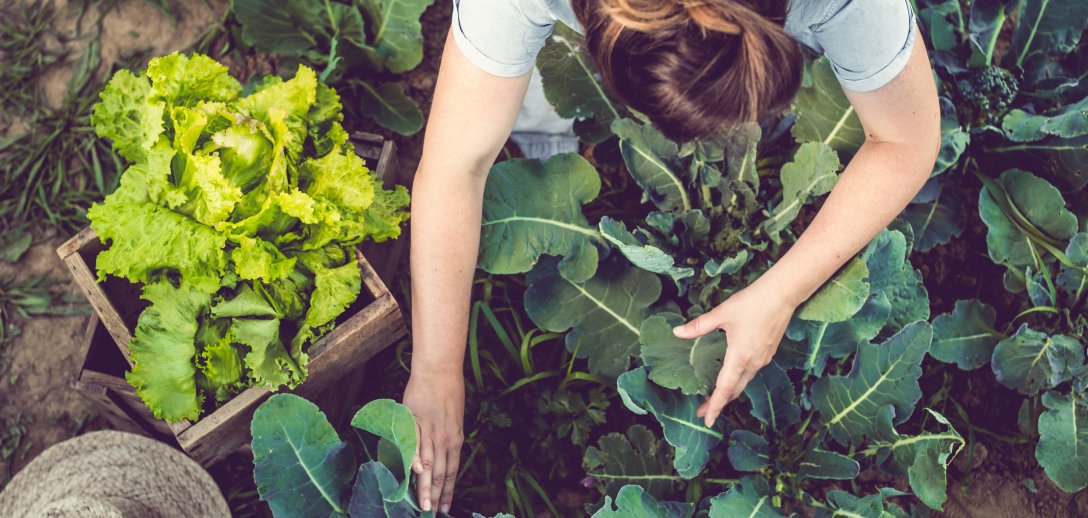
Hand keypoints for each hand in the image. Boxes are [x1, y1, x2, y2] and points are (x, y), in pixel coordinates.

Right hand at [403, 371, 464, 513]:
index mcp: (455, 438)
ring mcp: (430, 430)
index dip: (448, 491)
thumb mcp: (455, 418)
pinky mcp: (415, 421)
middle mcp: (445, 438)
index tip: (445, 508)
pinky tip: (414, 475)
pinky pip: (413, 444)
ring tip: (422, 505)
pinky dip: (414, 460)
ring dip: (425, 486)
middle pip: (440, 473)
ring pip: (427, 464)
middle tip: (432, 514)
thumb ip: (449, 438)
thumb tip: (445, 456)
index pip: (452, 471)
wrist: (438, 369)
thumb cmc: (448, 391)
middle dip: (436, 496)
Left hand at [672, 279, 798, 426]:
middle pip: (734, 390)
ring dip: (729, 391)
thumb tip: (677, 332)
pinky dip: (739, 380)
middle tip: (703, 411)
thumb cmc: (752, 303)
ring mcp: (763, 359)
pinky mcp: (768, 352)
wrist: (782, 294)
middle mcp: (753, 363)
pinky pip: (751, 372)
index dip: (715, 406)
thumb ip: (699, 326)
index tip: (706, 420)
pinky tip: (731, 375)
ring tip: (714, 396)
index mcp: (739, 357)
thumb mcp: (722, 314)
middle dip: (719, 403)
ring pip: (744, 382)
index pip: (724, 389)